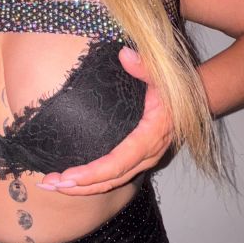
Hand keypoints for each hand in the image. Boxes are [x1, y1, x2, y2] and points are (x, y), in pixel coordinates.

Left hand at [37, 47, 173, 195]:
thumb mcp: (161, 74)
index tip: (67, 176)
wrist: (195, 98)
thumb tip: (125, 54)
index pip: (118, 162)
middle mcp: (147, 154)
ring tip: (52, 185)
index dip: (92, 173)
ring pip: (111, 182)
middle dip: (78, 186)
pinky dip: (92, 182)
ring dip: (81, 187)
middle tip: (48, 185)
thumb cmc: (173, 86)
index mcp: (150, 137)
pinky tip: (71, 180)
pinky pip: (114, 176)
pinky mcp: (138, 158)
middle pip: (110, 179)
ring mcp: (144, 159)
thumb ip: (144, 66)